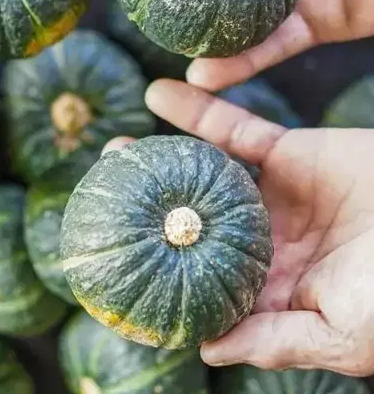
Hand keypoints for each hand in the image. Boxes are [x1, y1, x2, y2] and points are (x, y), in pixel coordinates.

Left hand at [107, 79, 373, 375]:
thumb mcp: (346, 333)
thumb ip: (279, 341)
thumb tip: (207, 350)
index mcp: (269, 285)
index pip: (202, 279)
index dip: (160, 269)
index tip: (113, 259)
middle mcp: (262, 239)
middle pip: (190, 221)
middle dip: (146, 208)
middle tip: (100, 195)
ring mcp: (272, 194)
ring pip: (203, 171)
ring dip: (159, 156)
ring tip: (115, 149)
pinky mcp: (288, 152)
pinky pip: (235, 127)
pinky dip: (198, 111)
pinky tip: (161, 95)